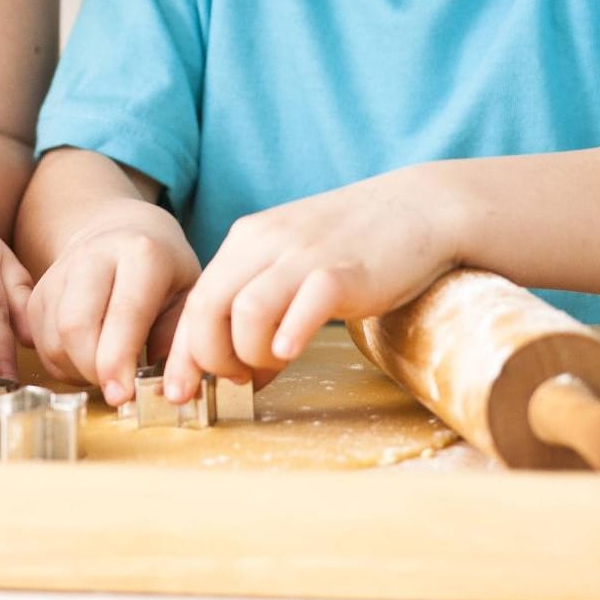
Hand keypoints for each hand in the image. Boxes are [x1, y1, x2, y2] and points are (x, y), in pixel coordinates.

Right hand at [27, 198, 199, 406]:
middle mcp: (93, 255)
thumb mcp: (189, 297)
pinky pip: (39, 340)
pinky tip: (87, 360)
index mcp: (142, 254)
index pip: (123, 313)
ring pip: (52, 337)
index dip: (118, 361)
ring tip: (106, 373)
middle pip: (74, 325)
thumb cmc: (164, 271)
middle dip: (91, 370)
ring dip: (76, 370)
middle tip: (117, 391)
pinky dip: (61, 363)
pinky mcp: (38, 291)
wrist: (122, 231)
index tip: (123, 397)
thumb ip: (182, 343)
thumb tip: (174, 393)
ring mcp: (60, 271)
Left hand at [163, 166, 463, 402]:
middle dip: (209, 359)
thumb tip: (245, 374)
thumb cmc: (355, 247)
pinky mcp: (343, 272)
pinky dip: (290, 335)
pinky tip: (292, 351)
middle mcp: (264, 243)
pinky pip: (304, 305)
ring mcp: (302, 256)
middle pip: (205, 307)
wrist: (419, 208)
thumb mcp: (293, 268)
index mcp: (245, 242)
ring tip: (272, 365)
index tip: (179, 392)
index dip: (182, 354)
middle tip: (235, 380)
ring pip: (245, 312)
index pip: (194, 301)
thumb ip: (264, 312)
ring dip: (249, 353)